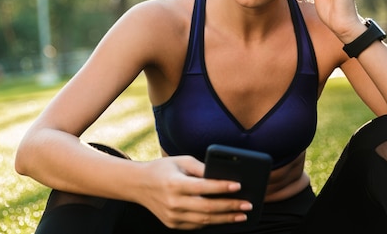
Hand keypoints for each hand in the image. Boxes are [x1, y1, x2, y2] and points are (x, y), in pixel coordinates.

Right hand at [137, 156, 251, 229]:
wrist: (138, 185)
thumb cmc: (163, 169)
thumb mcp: (180, 161)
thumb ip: (201, 168)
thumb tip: (222, 175)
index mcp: (175, 184)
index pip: (203, 187)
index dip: (222, 187)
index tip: (239, 186)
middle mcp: (173, 202)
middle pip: (207, 208)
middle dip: (230, 207)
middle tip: (248, 205)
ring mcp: (172, 216)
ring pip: (204, 221)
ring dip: (225, 218)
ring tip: (242, 215)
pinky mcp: (172, 224)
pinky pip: (196, 225)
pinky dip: (212, 222)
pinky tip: (225, 217)